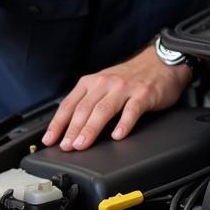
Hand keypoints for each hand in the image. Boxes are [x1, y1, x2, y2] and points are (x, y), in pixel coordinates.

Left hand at [41, 43, 191, 150]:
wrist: (160, 62)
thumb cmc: (129, 77)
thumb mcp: (102, 84)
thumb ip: (88, 101)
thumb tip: (69, 127)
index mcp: (90, 82)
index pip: (68, 104)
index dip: (57, 123)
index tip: (49, 139)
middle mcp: (104, 83)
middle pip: (84, 109)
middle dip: (72, 130)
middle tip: (66, 146)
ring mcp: (123, 89)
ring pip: (103, 110)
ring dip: (90, 129)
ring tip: (82, 144)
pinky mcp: (143, 95)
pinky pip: (131, 111)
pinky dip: (123, 124)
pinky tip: (117, 136)